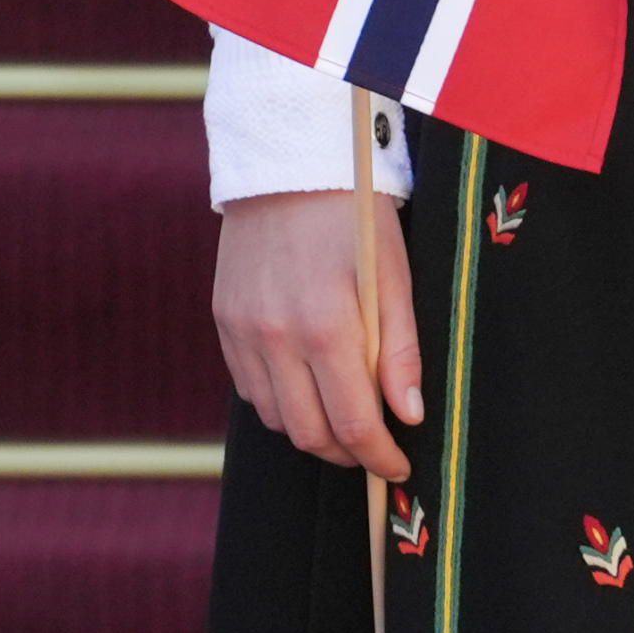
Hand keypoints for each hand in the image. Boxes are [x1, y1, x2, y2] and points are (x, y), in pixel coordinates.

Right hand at [215, 190, 418, 477]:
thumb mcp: (392, 276)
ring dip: (311, 430)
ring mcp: (242, 331)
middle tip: (373, 449)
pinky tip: (305, 384)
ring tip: (342, 415)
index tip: (397, 468)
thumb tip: (410, 415)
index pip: (353, 422)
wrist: (286, 164)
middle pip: (309, 434)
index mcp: (326, 326)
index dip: (379, 457)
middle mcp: (275, 337)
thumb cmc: (353, 217)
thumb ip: (401, 351)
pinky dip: (280, 401)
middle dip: (346, 454)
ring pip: (276, 418)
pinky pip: (249, 388)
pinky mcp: (223, 321)